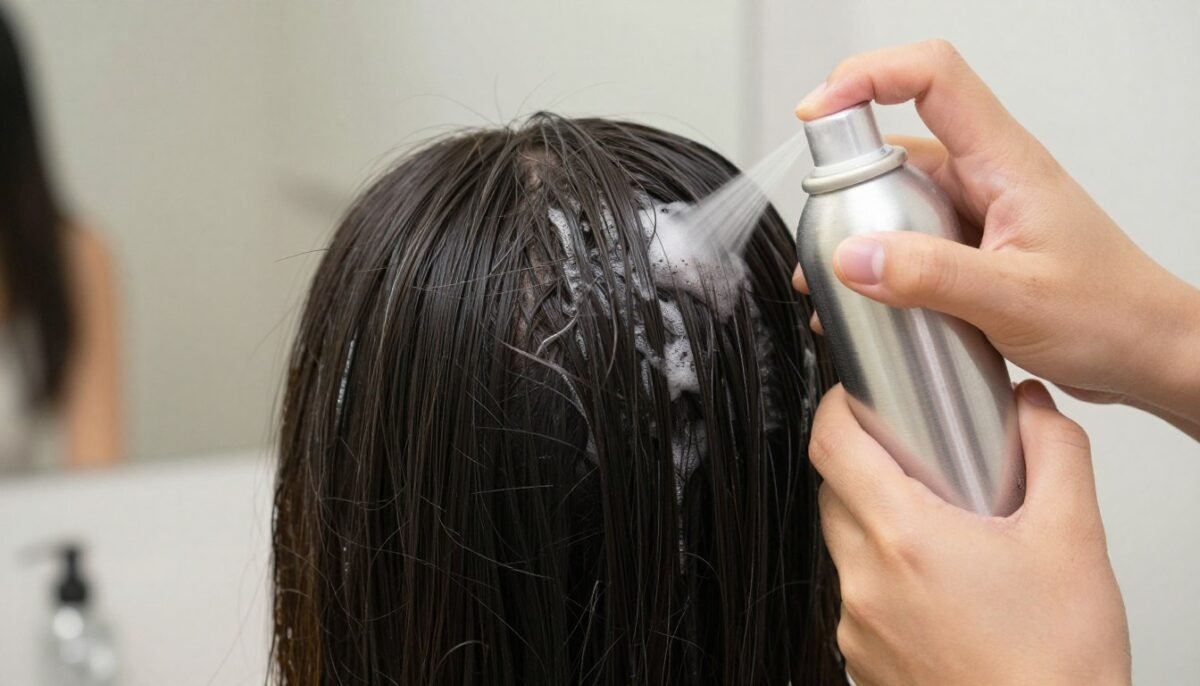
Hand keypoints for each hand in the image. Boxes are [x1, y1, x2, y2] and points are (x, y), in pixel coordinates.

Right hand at [792, 40, 1199, 437]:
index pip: (932, 77)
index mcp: (1004, 162)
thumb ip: (931, 276)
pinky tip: (872, 307)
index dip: (868, 76)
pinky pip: (912, 240)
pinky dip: (882, 266)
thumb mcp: (1015, 299)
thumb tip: (853, 256)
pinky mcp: (972, 250)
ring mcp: (978, 213)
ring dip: (860, 233)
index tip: (819, 112)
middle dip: (846, 181)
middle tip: (825, 234)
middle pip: (898, 141)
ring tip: (837, 283)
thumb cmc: (1111, 316)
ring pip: (899, 198)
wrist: (1147, 355)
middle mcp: (988, 177)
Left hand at [810, 380, 1130, 685]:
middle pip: (835, 494)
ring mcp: (856, 625)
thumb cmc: (1055, 665)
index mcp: (904, 538)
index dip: (838, 409)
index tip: (855, 397)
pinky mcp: (860, 658)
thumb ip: (1054, 454)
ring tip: (941, 534)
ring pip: (846, 547)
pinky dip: (885, 580)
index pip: (832, 446)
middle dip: (868, 468)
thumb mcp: (1074, 540)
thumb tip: (1032, 409)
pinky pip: (857, 596)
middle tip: (920, 467)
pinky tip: (938, 590)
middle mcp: (865, 582)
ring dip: (878, 527)